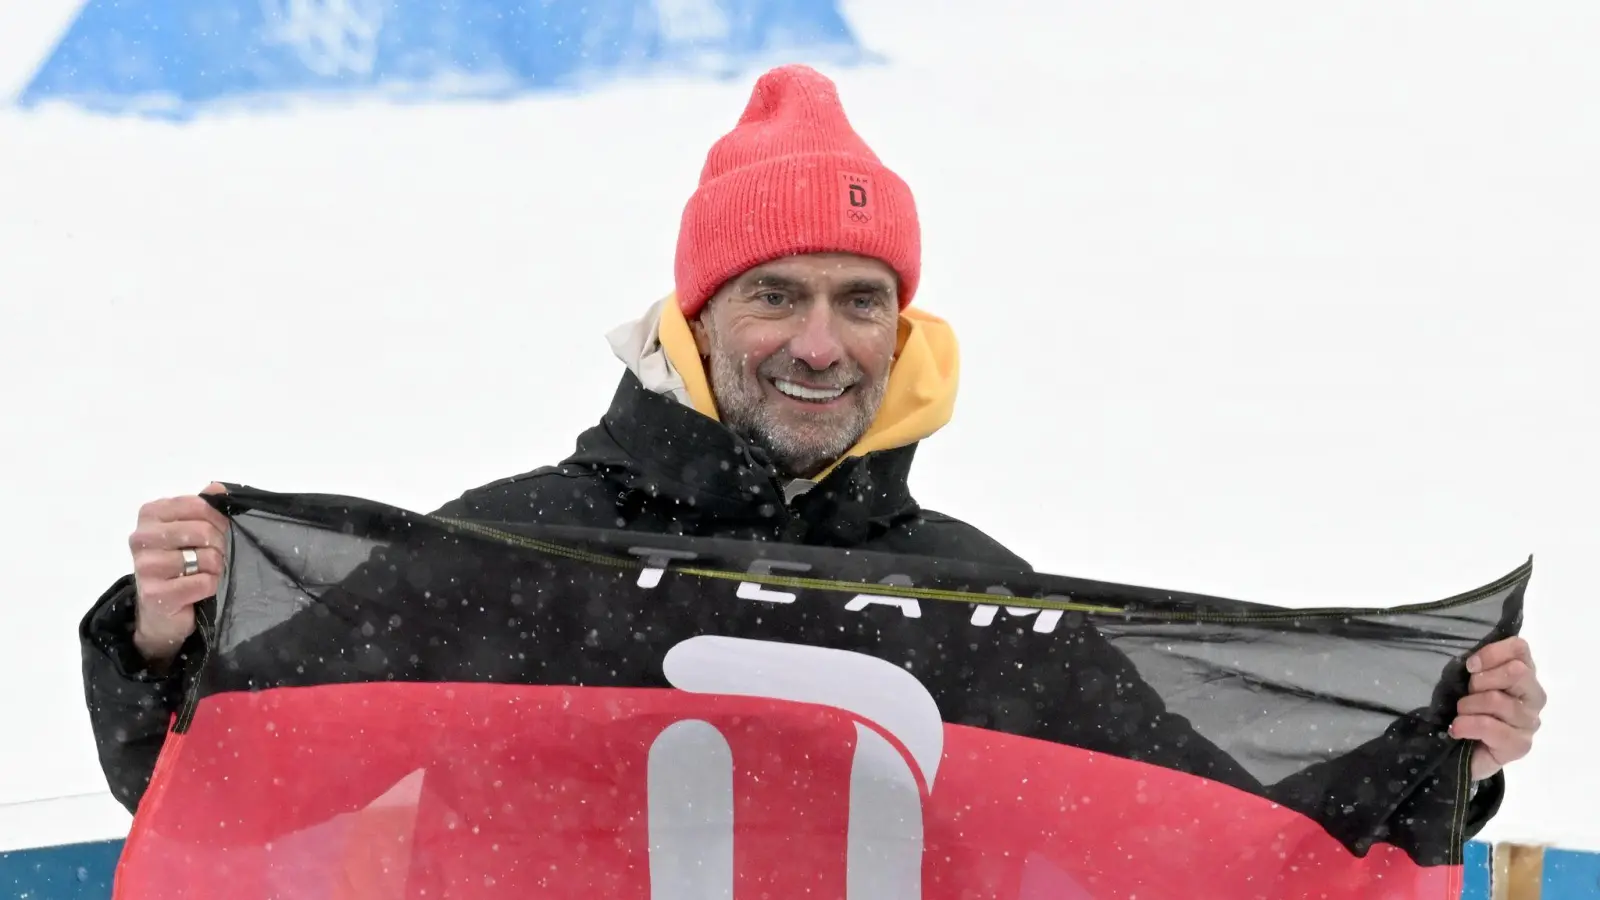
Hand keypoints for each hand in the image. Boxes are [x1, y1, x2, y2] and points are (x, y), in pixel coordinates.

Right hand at [128, 483, 230, 666]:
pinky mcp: (155, 594)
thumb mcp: (190, 530)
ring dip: (215, 567)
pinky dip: (210, 586)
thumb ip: (203, 507)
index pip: (197, 505)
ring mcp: (145, 567)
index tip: (217, 530)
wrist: (161, 611)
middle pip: (202, 531)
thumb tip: (219, 488)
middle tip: (212, 556)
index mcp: (150, 514)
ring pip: (206, 557)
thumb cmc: (179, 565)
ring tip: (203, 572)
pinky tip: (198, 589)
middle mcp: (141, 538)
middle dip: (218, 545)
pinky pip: (203, 582)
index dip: (217, 519)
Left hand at [1452, 636, 1545, 780]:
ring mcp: (1530, 722)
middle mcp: (1533, 696)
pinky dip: (1467, 725)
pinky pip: (1491, 727)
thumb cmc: (1466, 710)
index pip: (1519, 648)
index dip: (1492, 653)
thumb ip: (1478, 668)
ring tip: (1461, 715)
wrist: (1462, 752)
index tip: (1470, 666)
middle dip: (1480, 681)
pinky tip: (1458, 730)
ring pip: (1497, 700)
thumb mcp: (1467, 682)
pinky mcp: (1520, 745)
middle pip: (1516, 672)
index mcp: (1523, 674)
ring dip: (1468, 706)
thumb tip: (1474, 662)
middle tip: (1467, 695)